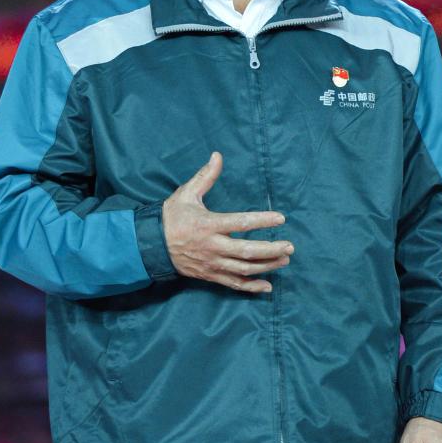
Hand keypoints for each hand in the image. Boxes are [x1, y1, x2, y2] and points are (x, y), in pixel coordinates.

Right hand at [161, 150, 293, 292]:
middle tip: (290, 246)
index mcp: (208, 224)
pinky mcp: (210, 275)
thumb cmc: (171, 217)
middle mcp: (212, 246)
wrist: (151, 245)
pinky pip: (233, 284)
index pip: (240, 223)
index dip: (262, 221)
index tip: (280, 219)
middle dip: (271, 250)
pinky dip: (251, 287)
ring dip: (267, 266)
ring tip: (284, 260)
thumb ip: (206, 176)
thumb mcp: (186, 193)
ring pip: (244, 269)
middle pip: (247, 251)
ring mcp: (212, 263)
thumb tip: (218, 155)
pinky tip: (267, 287)